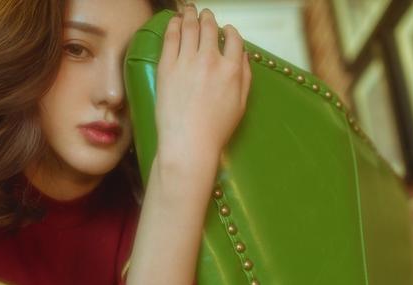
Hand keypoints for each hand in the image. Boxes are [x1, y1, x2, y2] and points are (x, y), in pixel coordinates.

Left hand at [154, 4, 251, 169]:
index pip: (234, 38)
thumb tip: (243, 57)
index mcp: (232, 69)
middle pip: (210, 28)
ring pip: (190, 27)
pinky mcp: (167, 66)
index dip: (230, 31)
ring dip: (190, 14)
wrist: (189, 143)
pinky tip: (174, 21)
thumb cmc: (216, 130)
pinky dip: (174, 25)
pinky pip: (171, 37)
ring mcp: (187, 61)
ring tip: (189, 9)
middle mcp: (211, 60)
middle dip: (208, 18)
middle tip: (204, 14)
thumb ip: (245, 77)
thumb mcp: (241, 104)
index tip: (226, 30)